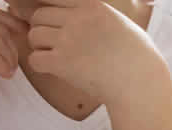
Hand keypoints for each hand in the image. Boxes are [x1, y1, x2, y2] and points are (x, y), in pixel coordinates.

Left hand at [27, 0, 164, 104]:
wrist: (138, 79)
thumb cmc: (134, 54)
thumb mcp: (115, 20)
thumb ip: (92, 14)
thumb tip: (73, 15)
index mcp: (91, 5)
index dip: (49, 12)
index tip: (53, 24)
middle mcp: (78, 18)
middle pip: (39, 15)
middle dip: (41, 28)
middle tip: (53, 43)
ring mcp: (68, 39)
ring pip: (33, 35)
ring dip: (39, 46)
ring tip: (54, 56)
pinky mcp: (61, 62)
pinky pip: (34, 58)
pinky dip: (39, 64)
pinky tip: (53, 68)